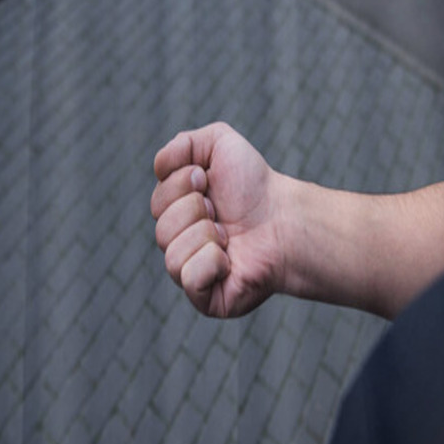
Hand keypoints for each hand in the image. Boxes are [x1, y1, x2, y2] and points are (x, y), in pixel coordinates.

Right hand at [151, 122, 285, 317]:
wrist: (286, 220)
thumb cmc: (255, 187)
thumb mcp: (219, 144)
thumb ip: (182, 144)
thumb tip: (159, 167)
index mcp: (179, 214)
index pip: (157, 202)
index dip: (182, 185)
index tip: (208, 181)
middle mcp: (182, 245)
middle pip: (160, 228)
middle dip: (195, 210)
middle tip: (222, 212)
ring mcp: (192, 275)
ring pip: (170, 254)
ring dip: (205, 235)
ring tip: (229, 235)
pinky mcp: (206, 299)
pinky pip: (188, 278)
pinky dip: (209, 262)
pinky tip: (229, 259)